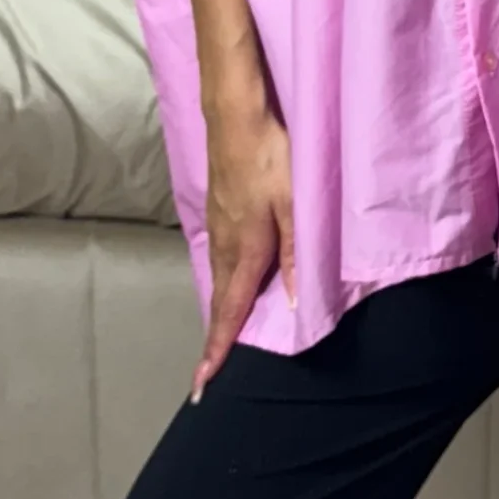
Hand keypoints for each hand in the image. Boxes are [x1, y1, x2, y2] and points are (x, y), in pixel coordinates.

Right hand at [190, 96, 294, 402]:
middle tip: (207, 373)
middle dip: (215, 339)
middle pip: (220, 302)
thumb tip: (292, 304)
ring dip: (219, 311)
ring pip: (219, 279)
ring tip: (220, 338)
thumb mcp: (295, 206)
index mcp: (244, 250)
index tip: (202, 384)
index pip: (228, 312)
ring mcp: (219, 225)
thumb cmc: (271, 158)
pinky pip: (221, 258)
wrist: (236, 114)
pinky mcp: (220, 209)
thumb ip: (296, 255)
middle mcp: (225, 244)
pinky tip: (231, 281)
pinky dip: (223, 283)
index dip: (217, 350)